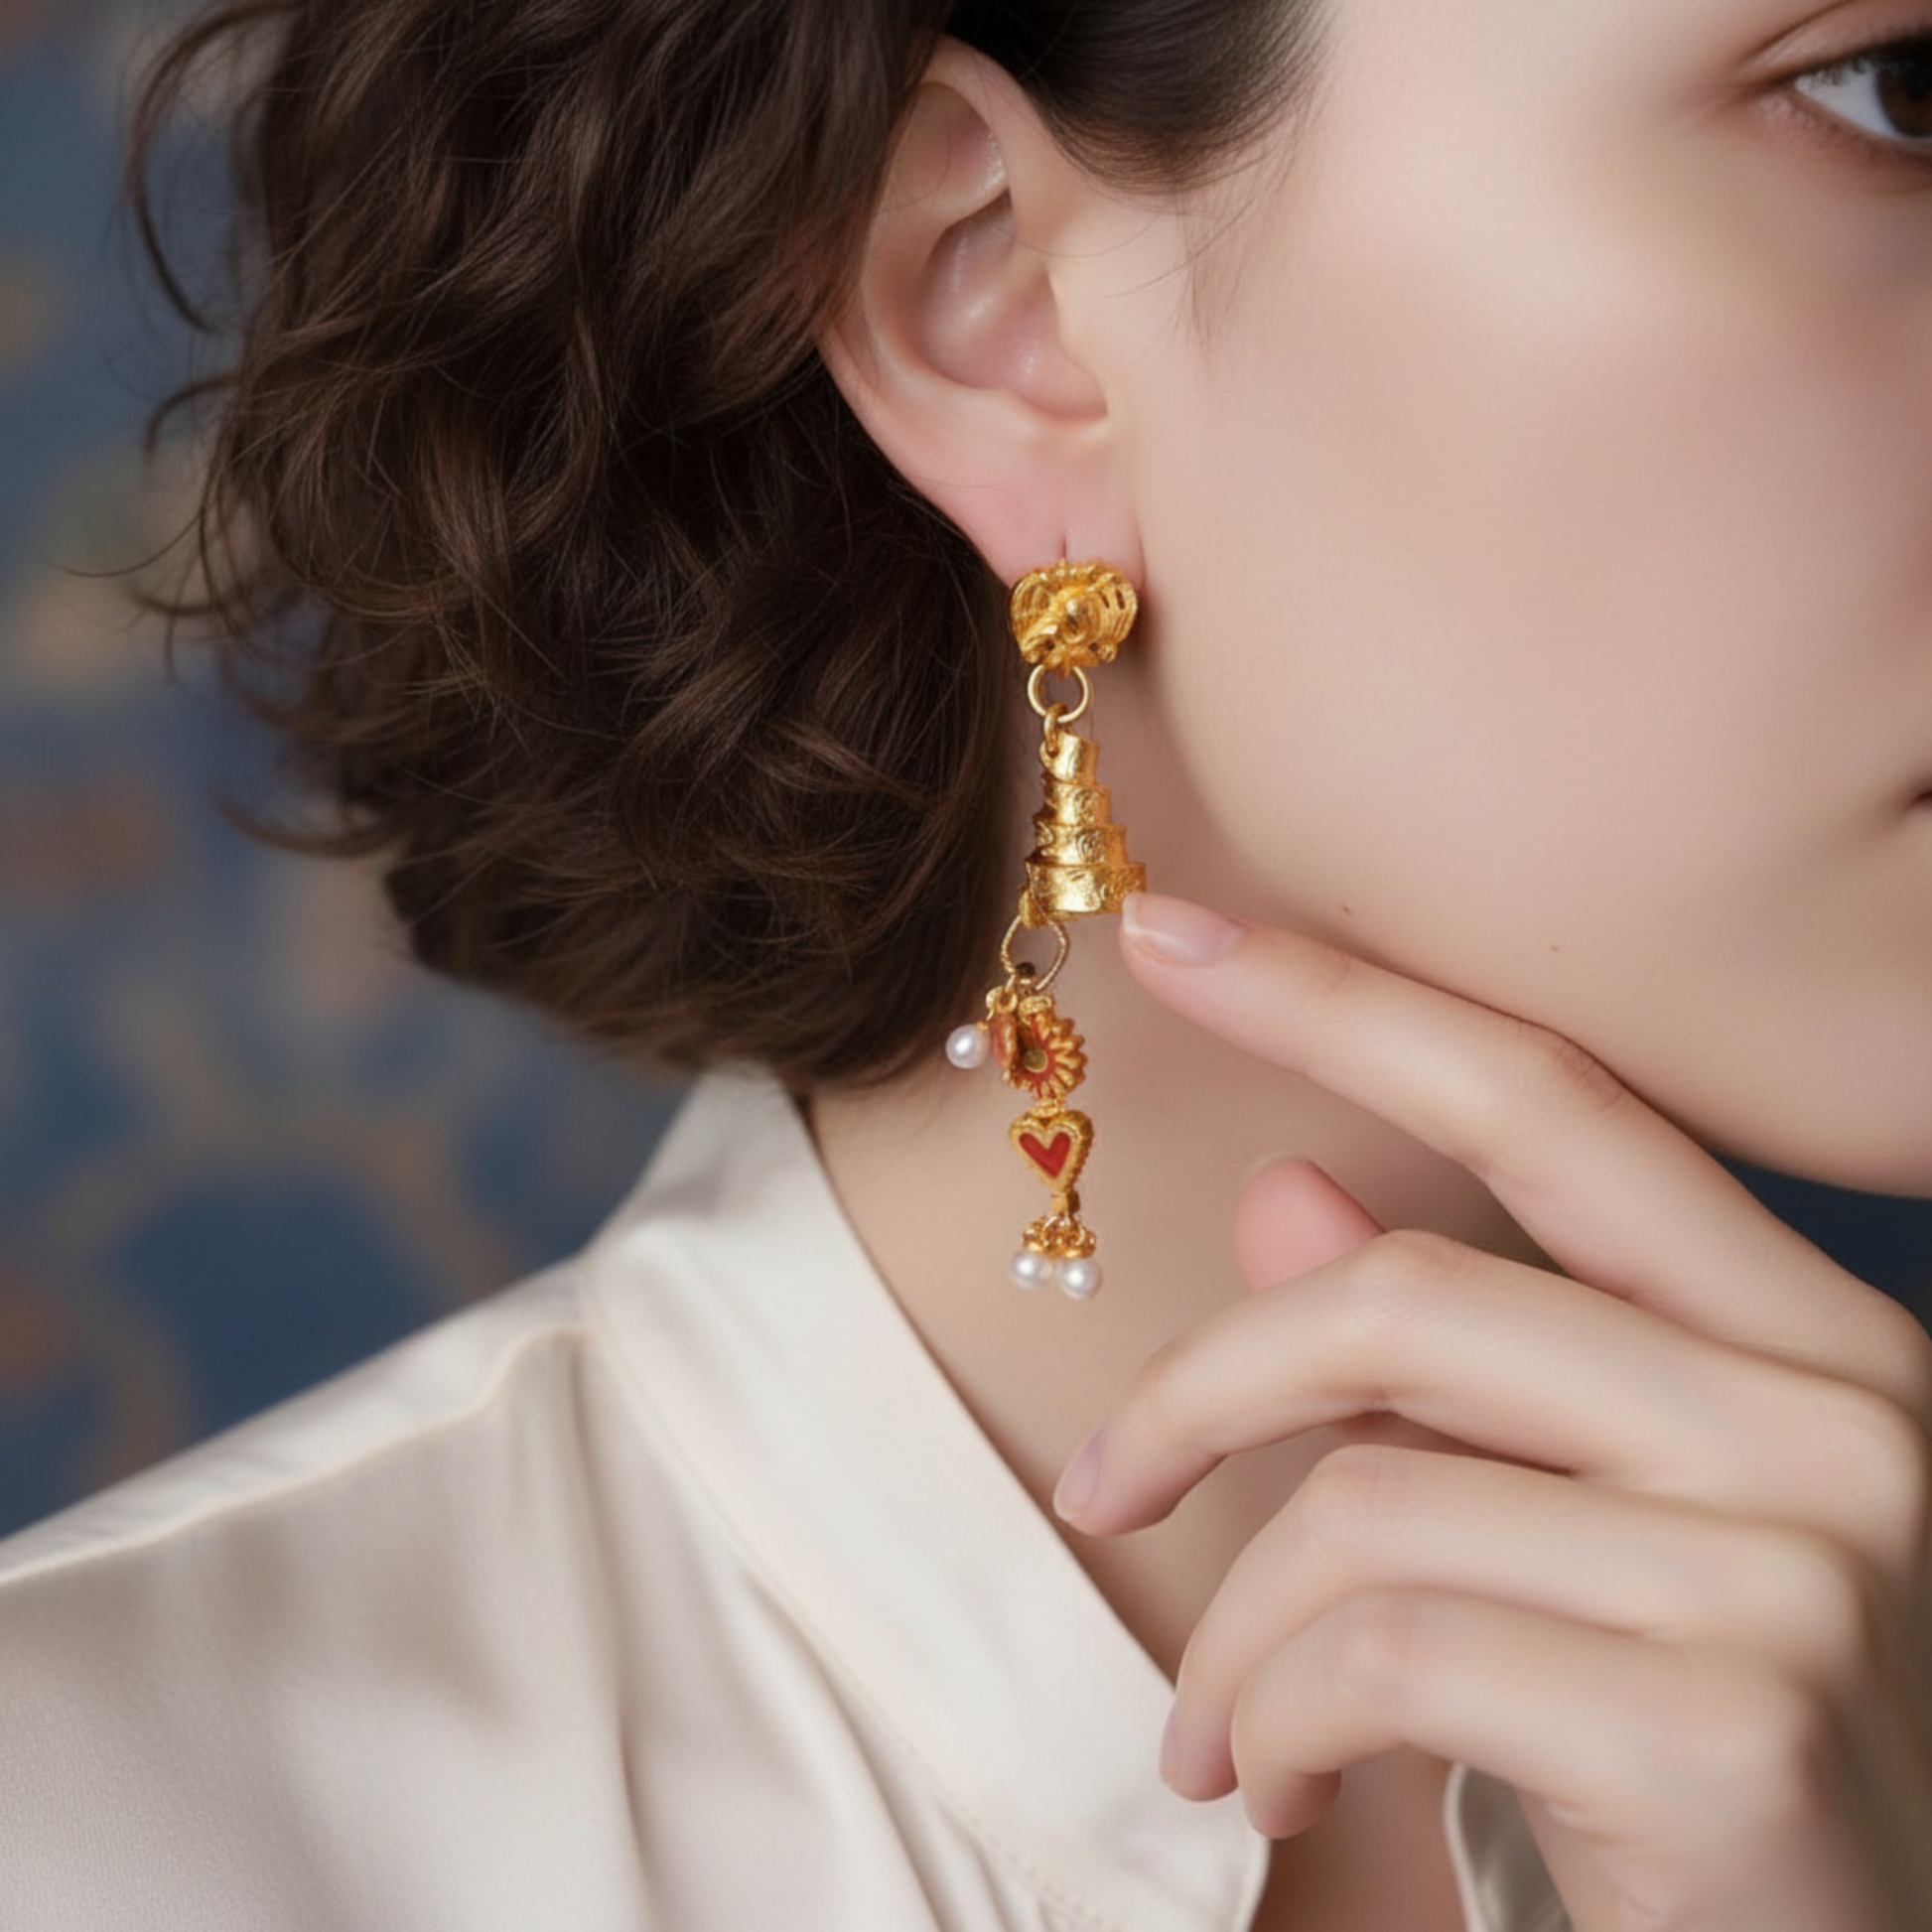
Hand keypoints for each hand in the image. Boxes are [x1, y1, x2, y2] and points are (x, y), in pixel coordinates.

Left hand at [1053, 893, 1931, 1930]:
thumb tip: (1289, 1195)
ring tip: (1220, 1732)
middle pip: (1410, 1294)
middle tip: (1100, 1495)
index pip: (1553, 1101)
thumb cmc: (1706, 1769)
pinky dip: (1276, 1718)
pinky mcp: (1734, 1723)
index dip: (1344, 1003)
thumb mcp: (1579, 1540)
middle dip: (1197, 1394)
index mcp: (1812, 1338)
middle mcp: (1841, 1413)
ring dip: (1234, 1634)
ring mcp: (1804, 1562)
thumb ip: (1450, 1372)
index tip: (1161, 928)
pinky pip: (1387, 1650)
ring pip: (1369, 1496)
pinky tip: (1282, 1790)